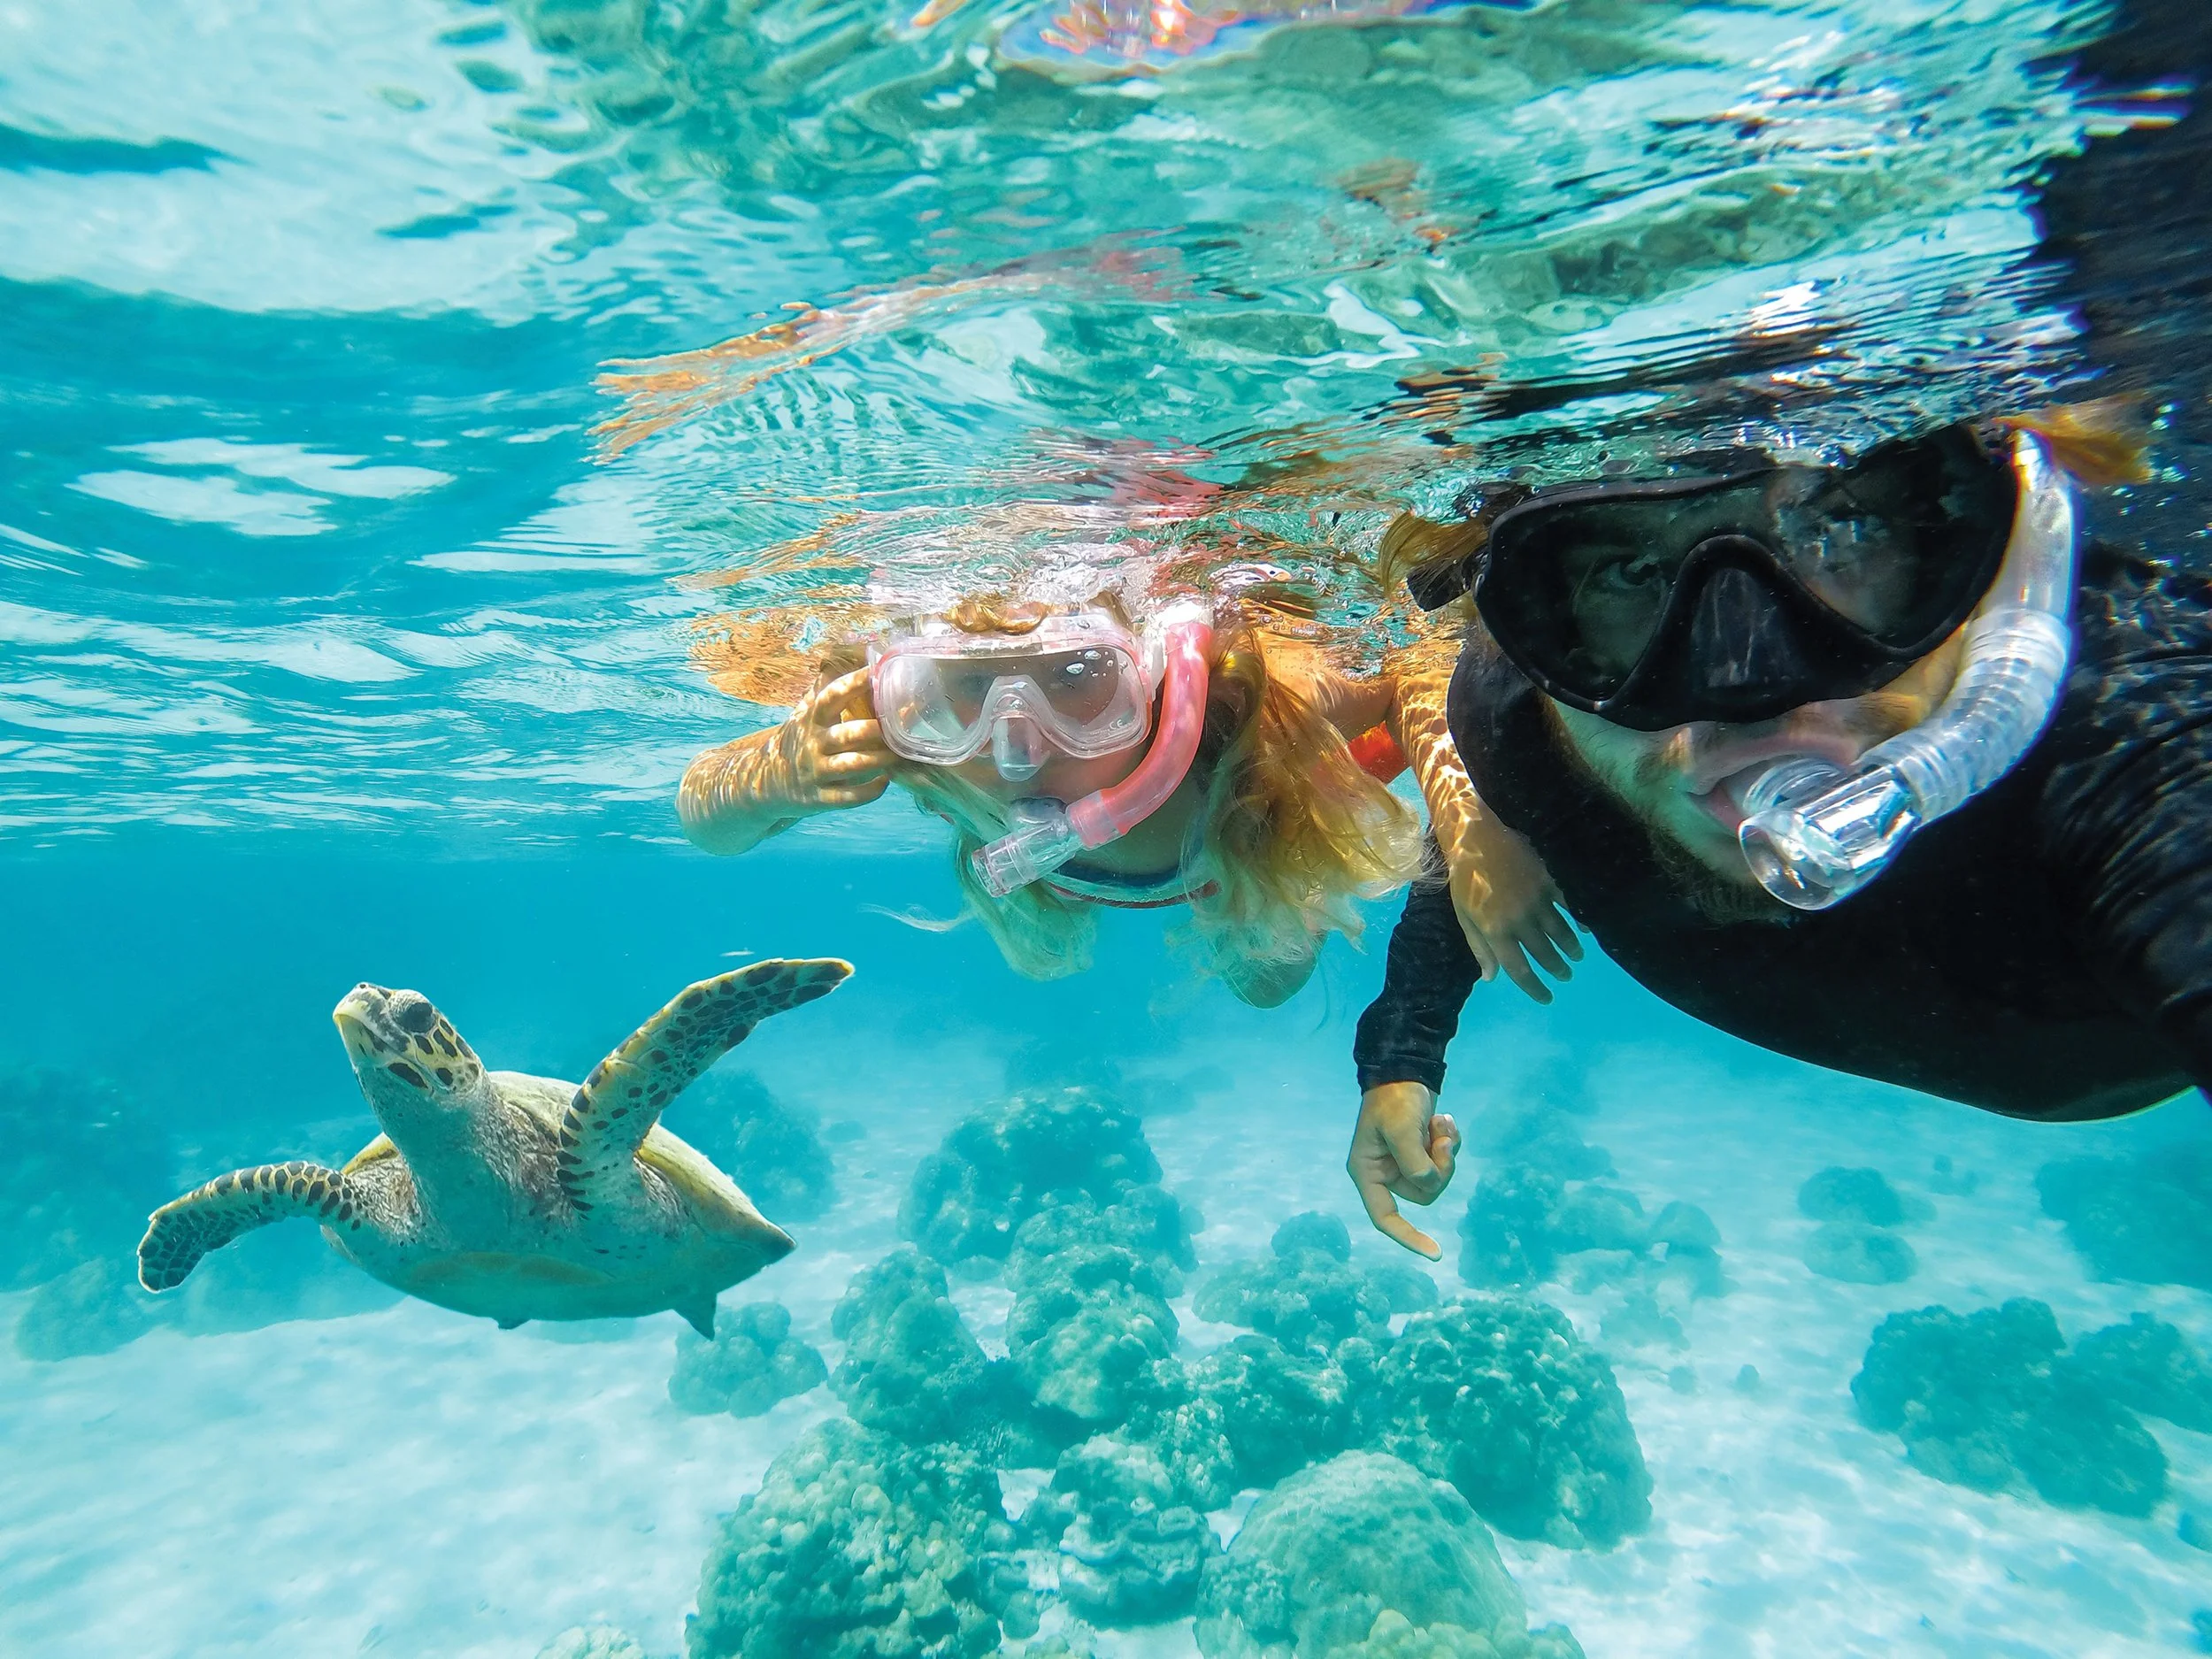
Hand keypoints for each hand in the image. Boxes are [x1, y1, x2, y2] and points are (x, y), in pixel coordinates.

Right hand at [769, 668, 893, 811]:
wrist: (767, 781)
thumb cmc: (798, 739)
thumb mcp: (804, 713)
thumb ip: (824, 688)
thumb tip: (845, 657)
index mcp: (812, 718)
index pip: (832, 696)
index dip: (855, 683)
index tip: (877, 671)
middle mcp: (813, 743)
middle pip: (847, 734)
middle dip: (875, 730)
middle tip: (898, 726)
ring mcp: (816, 772)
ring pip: (852, 766)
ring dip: (879, 760)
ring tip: (897, 755)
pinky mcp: (819, 798)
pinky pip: (848, 797)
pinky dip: (870, 791)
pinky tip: (885, 781)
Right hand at [1347, 1081, 1459, 1259]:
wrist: (1405, 1070)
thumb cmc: (1395, 1099)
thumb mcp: (1402, 1129)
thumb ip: (1414, 1163)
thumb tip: (1429, 1183)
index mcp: (1367, 1172)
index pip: (1385, 1218)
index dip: (1409, 1238)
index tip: (1437, 1253)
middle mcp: (1384, 1173)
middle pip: (1423, 1193)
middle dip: (1439, 1167)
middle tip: (1443, 1140)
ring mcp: (1403, 1163)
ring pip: (1437, 1179)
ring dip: (1446, 1152)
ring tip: (1442, 1123)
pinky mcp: (1420, 1153)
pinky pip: (1444, 1163)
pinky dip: (1449, 1143)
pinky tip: (1444, 1120)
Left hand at [1444, 820, 1581, 1003]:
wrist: (1477, 836)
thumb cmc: (1465, 878)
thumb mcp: (1464, 915)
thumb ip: (1480, 947)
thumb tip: (1491, 978)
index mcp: (1496, 930)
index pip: (1520, 970)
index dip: (1534, 988)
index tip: (1546, 998)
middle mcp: (1520, 920)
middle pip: (1545, 954)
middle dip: (1557, 969)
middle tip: (1565, 977)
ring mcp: (1537, 900)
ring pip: (1561, 933)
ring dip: (1571, 949)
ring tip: (1576, 957)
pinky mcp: (1549, 882)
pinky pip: (1570, 905)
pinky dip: (1580, 920)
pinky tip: (1587, 929)